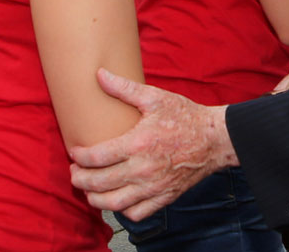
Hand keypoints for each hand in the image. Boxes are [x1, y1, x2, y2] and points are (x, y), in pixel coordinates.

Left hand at [69, 69, 236, 220]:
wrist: (214, 139)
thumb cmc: (185, 117)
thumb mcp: (155, 97)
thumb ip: (124, 88)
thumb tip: (100, 74)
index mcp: (138, 144)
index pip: (96, 157)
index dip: (79, 157)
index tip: (74, 152)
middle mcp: (143, 169)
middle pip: (99, 182)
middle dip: (79, 179)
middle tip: (74, 172)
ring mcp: (153, 187)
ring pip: (113, 203)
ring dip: (94, 198)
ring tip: (88, 189)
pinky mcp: (164, 198)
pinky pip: (136, 213)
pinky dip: (121, 210)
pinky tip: (115, 198)